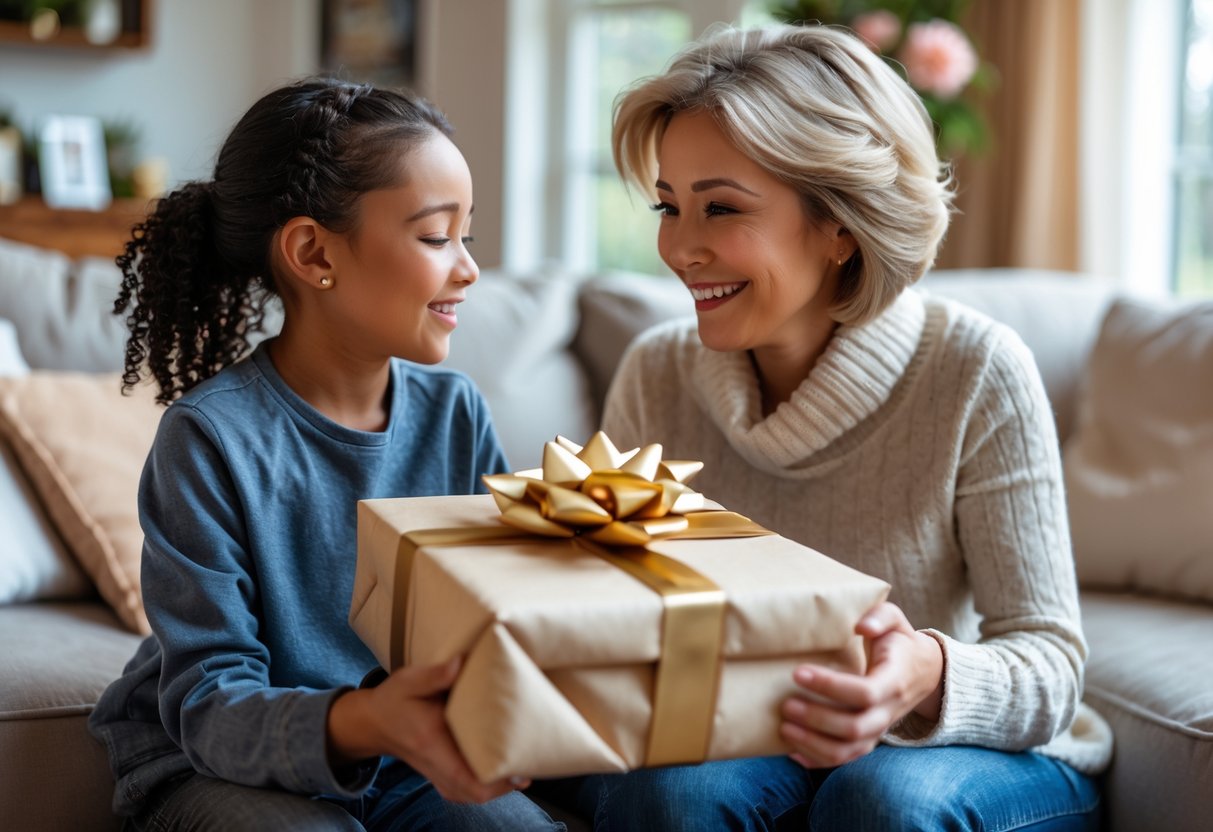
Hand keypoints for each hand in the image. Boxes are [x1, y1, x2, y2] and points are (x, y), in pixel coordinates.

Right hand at [327, 656, 527, 802]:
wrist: (373, 722)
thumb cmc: (394, 699)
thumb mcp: (408, 680)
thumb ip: (436, 673)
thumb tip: (461, 662)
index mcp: (430, 742)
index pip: (462, 776)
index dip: (493, 781)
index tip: (517, 768)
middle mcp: (433, 764)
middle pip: (472, 793)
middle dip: (503, 785)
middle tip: (528, 763)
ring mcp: (435, 774)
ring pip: (470, 795)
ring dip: (497, 787)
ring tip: (521, 766)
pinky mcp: (439, 774)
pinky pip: (465, 791)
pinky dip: (485, 786)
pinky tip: (502, 772)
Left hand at [779, 601, 943, 768]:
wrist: (922, 672)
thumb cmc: (899, 641)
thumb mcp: (894, 620)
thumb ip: (880, 616)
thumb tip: (861, 626)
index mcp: (893, 681)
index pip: (864, 692)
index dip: (830, 686)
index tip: (798, 672)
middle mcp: (888, 712)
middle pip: (854, 728)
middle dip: (817, 719)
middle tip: (785, 705)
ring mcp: (878, 730)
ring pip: (848, 750)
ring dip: (813, 744)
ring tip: (783, 728)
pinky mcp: (867, 740)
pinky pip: (844, 759)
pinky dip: (817, 760)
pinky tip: (791, 753)